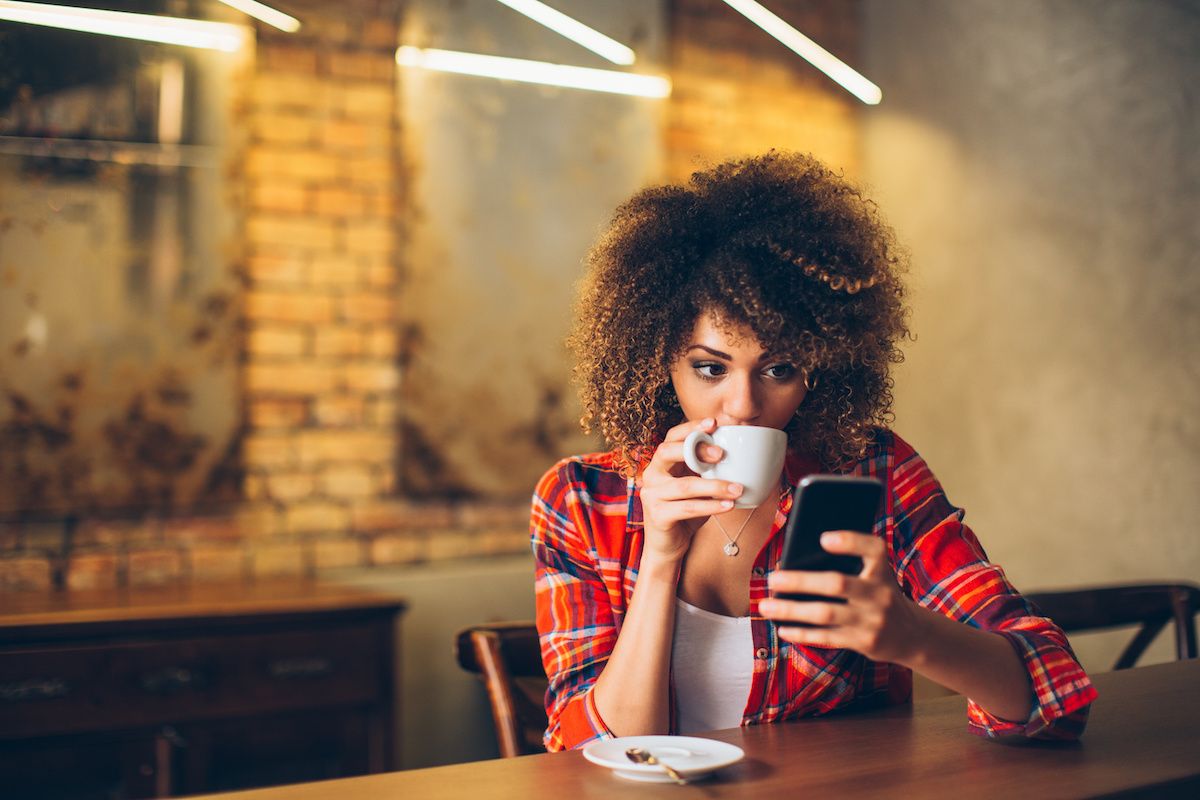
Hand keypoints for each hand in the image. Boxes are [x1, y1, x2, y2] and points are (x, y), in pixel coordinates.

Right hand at [638, 417, 744, 563]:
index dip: (691, 427)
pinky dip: (711, 506)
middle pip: (668, 452)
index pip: (672, 437)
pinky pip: (688, 508)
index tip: (714, 423)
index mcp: (661, 463)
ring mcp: (651, 495)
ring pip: (685, 485)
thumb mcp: (696, 485)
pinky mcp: (658, 515)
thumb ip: (706, 470)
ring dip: (715, 486)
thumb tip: (739, 453)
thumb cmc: (685, 512)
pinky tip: (729, 505)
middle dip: (696, 449)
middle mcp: (651, 475)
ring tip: (738, 488)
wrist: (668, 546)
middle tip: (722, 454)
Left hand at [759, 531, 925, 664]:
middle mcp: (880, 594)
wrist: (913, 635)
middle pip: (838, 584)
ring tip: (766, 606)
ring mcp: (872, 620)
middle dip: (801, 581)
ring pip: (826, 614)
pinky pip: (827, 637)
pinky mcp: (864, 642)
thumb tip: (798, 561)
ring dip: (792, 610)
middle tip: (772, 579)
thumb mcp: (877, 575)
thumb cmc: (880, 594)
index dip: (850, 542)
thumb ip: (851, 564)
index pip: (873, 549)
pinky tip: (783, 628)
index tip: (823, 538)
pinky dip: (802, 633)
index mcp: (883, 570)